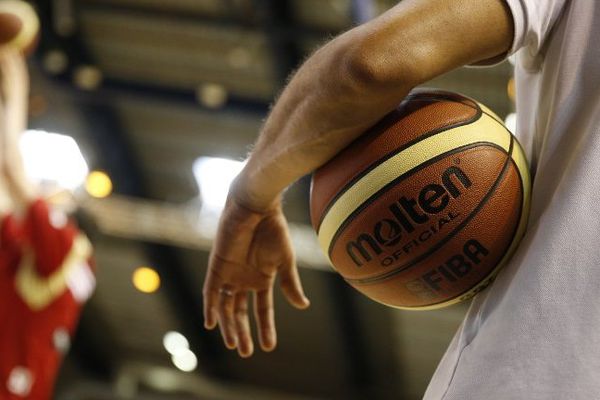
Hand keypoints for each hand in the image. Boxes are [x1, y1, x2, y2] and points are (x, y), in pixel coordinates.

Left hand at [203, 196, 309, 357]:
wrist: (256, 207)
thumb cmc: (273, 230)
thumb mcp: (285, 261)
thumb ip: (290, 284)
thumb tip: (303, 306)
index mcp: (262, 279)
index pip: (263, 309)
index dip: (266, 328)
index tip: (269, 347)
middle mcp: (243, 280)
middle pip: (240, 312)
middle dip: (243, 332)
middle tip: (246, 352)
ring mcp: (229, 274)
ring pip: (225, 306)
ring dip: (229, 325)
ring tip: (234, 344)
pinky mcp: (216, 265)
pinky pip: (210, 290)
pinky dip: (210, 307)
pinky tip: (212, 323)